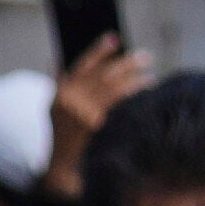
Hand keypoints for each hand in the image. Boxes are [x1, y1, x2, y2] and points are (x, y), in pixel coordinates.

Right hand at [43, 34, 152, 193]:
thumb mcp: (54, 108)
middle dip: (128, 63)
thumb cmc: (63, 134)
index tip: (115, 38)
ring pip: (118, 89)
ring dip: (137, 79)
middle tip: (145, 57)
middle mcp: (73, 103)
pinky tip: (149, 92)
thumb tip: (60, 56)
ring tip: (151, 75)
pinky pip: (125, 106)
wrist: (62, 167)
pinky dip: (138, 97)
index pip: (82, 65)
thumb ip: (59, 83)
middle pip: (106, 75)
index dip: (99, 50)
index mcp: (61, 93)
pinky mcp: (102, 128)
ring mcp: (88, 116)